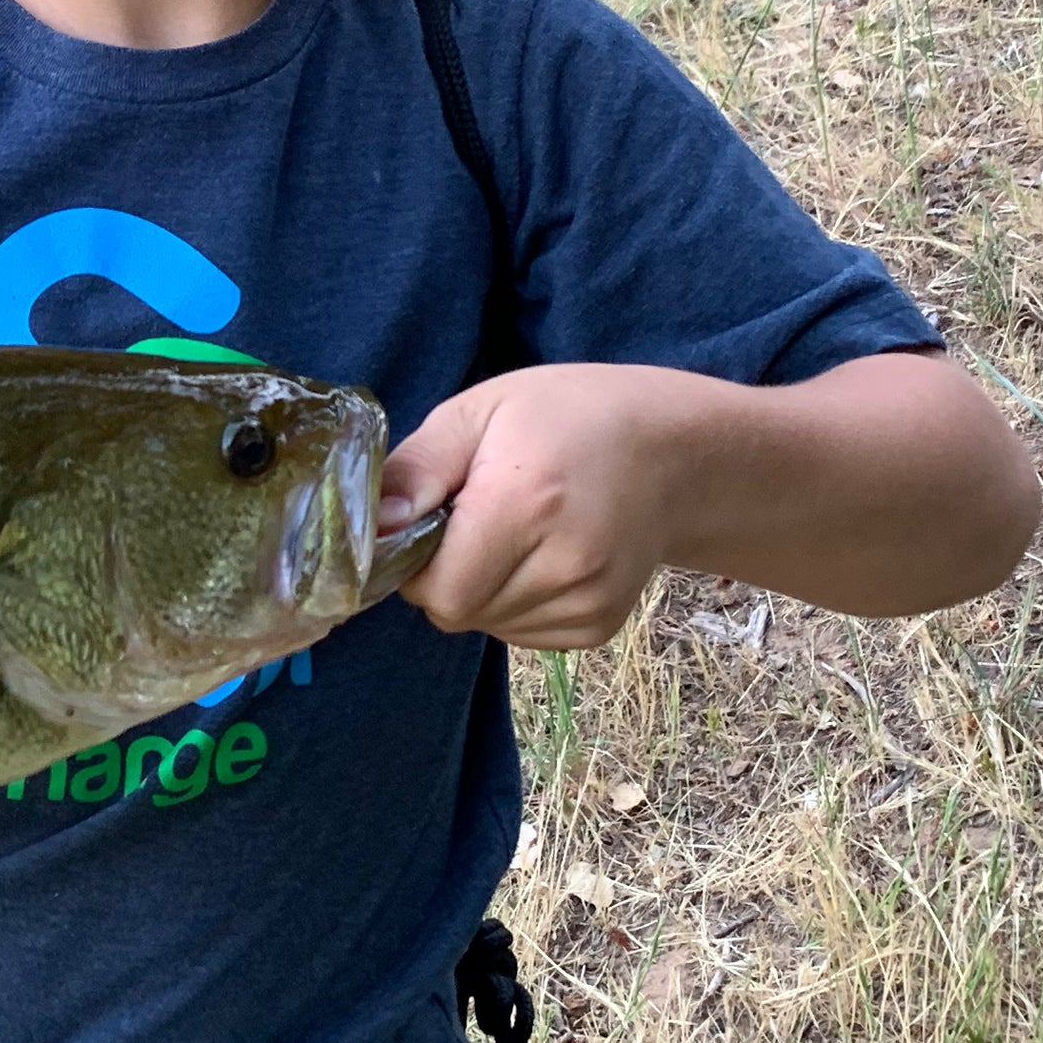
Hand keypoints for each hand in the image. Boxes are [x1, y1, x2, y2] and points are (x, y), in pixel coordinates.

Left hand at [383, 351, 1041, 648]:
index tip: (429, 517)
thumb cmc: (570, 415)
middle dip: (445, 570)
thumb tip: (363, 527)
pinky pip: (520, 632)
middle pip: (456, 611)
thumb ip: (418, 469)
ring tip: (515, 526)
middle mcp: (563, 565)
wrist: (679, 450)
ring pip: (486, 624)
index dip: (414, 559)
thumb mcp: (484, 410)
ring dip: (479, 586)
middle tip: (476, 513)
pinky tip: (540, 552)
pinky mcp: (600, 625)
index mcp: (525, 504)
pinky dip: (513, 600)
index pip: (435, 589)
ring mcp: (589, 603)